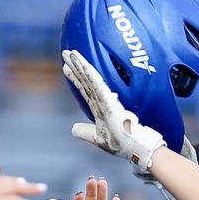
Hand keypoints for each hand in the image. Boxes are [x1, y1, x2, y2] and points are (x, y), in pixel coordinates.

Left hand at [62, 50, 168, 175]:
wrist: (132, 148)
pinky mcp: (109, 103)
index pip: (84, 88)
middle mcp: (101, 100)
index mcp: (99, 107)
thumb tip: (72, 129)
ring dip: (81, 65)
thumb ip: (84, 132)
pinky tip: (84, 66)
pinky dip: (91, 76)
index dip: (75, 77)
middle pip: (85, 80)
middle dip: (76, 65)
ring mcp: (105, 100)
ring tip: (71, 53)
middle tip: (66, 52)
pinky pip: (98, 87)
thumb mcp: (96, 138)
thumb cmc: (119, 143)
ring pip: (91, 79)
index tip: (66, 66)